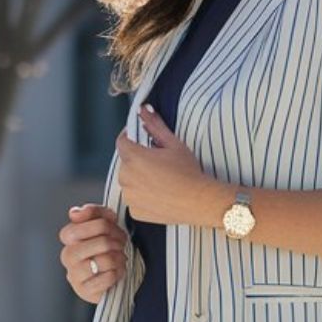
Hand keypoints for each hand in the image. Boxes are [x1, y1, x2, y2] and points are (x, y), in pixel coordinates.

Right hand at [58, 204, 129, 304]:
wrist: (105, 277)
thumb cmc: (103, 250)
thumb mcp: (101, 226)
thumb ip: (93, 213)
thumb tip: (77, 212)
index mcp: (69, 237)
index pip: (90, 224)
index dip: (107, 225)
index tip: (113, 228)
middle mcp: (68, 255)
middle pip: (103, 242)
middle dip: (117, 243)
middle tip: (120, 245)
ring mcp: (74, 274)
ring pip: (106, 260)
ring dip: (119, 259)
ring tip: (119, 258)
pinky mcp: (84, 290)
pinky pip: (108, 277)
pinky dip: (118, 273)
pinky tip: (116, 271)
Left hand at [118, 105, 211, 224]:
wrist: (199, 202)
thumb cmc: (188, 172)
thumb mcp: (173, 143)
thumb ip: (155, 125)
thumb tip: (143, 110)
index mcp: (134, 157)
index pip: (122, 141)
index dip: (130, 137)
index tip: (141, 138)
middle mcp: (126, 177)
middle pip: (126, 162)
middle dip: (137, 159)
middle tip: (158, 162)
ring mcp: (130, 196)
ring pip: (129, 181)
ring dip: (138, 178)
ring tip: (160, 180)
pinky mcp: (135, 211)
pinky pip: (135, 199)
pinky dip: (143, 196)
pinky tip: (160, 194)